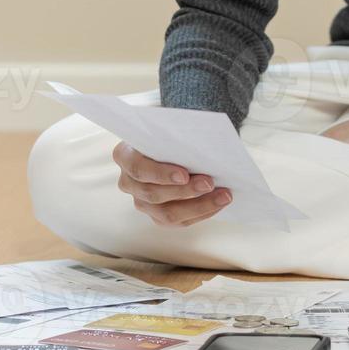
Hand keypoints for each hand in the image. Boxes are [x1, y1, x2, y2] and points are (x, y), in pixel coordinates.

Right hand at [111, 141, 231, 226]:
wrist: (170, 143)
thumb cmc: (169, 132)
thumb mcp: (168, 127)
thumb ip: (177, 136)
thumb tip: (203, 148)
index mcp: (124, 155)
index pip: (138, 168)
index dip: (160, 174)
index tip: (184, 174)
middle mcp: (128, 182)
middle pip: (153, 193)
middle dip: (185, 190)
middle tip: (210, 182)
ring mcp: (142, 202)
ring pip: (167, 214)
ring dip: (199, 205)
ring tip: (223, 195)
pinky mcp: (157, 216)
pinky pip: (180, 221)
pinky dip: (202, 212)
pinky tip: (219, 203)